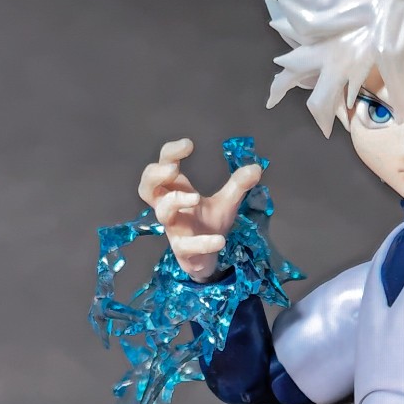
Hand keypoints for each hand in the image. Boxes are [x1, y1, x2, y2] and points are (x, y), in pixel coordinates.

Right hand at [138, 138, 263, 281]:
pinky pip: (185, 246)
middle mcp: (170, 208)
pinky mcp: (183, 251)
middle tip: (174, 169)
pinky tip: (219, 240)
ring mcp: (174, 229)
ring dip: (174, 201)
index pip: (164, 165)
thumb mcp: (226, 202)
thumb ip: (238, 185)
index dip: (171, 152)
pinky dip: (202, 243)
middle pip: (146, 188)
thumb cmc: (208, 224)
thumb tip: (256, 167)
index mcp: (177, 190)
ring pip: (162, 213)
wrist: (208, 258)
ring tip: (196, 197)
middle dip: (155, 175)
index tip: (190, 144)